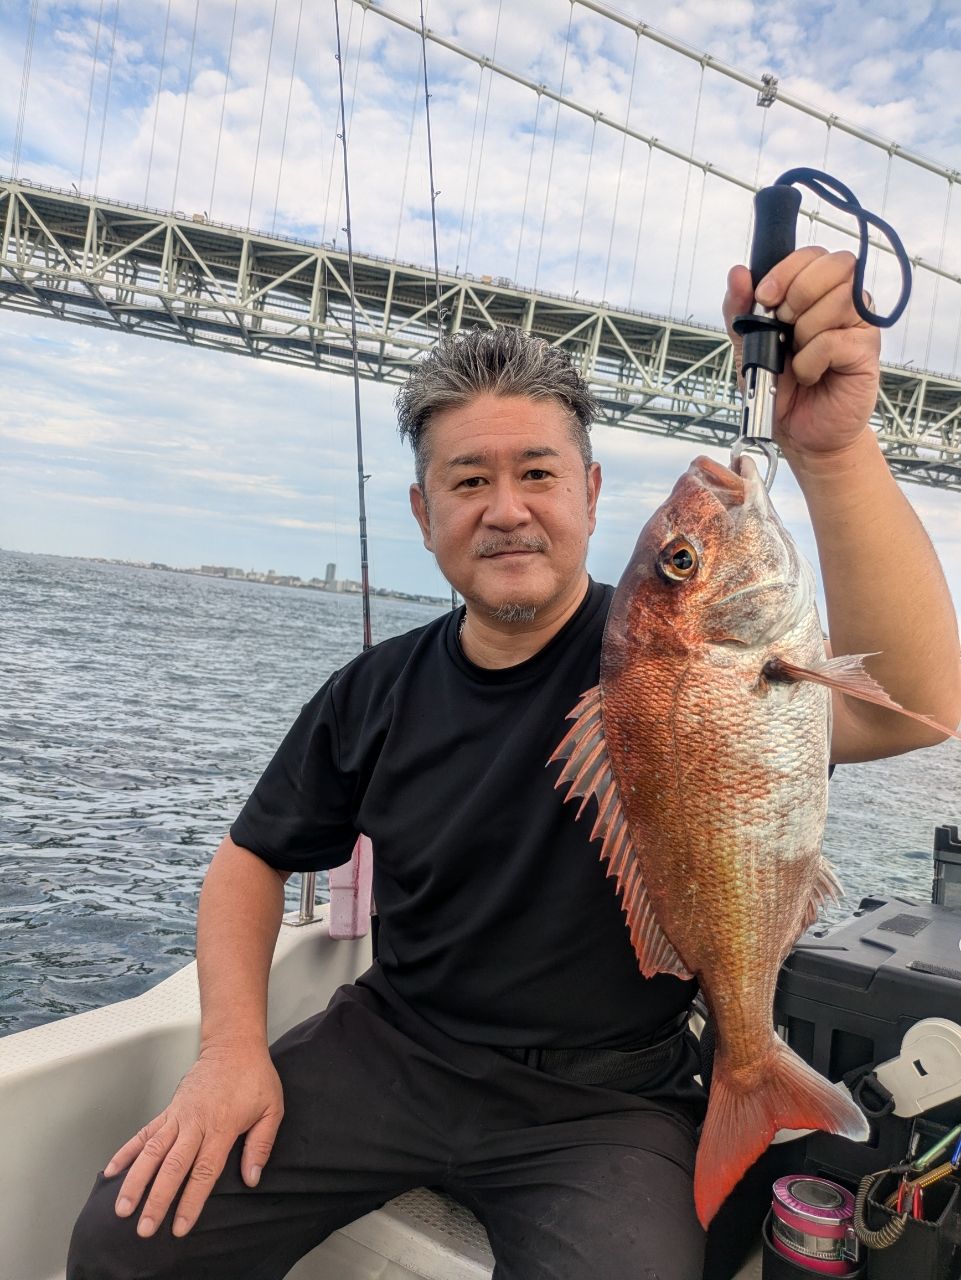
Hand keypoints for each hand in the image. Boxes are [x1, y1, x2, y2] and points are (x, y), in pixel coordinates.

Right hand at [104, 1042, 283, 1238]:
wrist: (234, 1045)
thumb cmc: (254, 1076)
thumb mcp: (272, 1108)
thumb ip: (261, 1144)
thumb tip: (251, 1178)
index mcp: (222, 1126)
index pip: (204, 1171)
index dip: (191, 1200)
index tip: (179, 1226)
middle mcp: (196, 1123)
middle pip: (172, 1166)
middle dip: (157, 1199)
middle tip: (144, 1227)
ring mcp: (179, 1116)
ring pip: (152, 1151)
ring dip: (136, 1180)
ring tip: (122, 1208)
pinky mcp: (170, 1110)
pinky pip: (145, 1133)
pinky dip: (127, 1152)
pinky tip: (112, 1170)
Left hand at [722, 247, 880, 456]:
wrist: (798, 432)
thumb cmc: (780, 388)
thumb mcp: (747, 347)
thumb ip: (740, 310)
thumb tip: (738, 272)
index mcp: (815, 293)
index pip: (812, 255)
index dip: (787, 270)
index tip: (765, 297)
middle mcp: (843, 301)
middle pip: (837, 264)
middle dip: (800, 292)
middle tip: (784, 325)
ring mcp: (858, 325)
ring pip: (839, 299)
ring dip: (805, 330)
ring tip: (799, 357)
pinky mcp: (866, 352)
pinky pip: (835, 339)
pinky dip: (811, 361)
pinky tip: (811, 375)